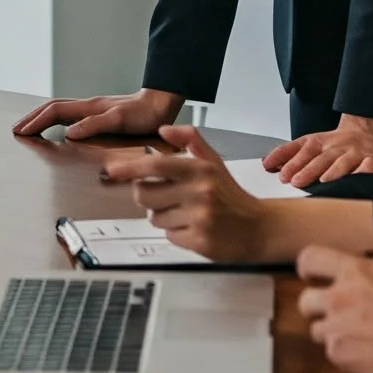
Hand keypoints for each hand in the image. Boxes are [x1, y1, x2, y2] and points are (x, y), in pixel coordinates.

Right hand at [12, 87, 182, 141]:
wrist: (161, 105)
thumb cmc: (144, 114)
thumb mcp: (119, 121)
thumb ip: (94, 125)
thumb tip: (68, 132)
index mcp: (89, 107)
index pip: (54, 111)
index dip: (36, 121)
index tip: (22, 132)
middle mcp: (88, 106)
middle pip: (51, 108)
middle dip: (32, 118)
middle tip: (17, 128)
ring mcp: (93, 109)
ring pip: (59, 110)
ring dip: (41, 117)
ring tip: (30, 126)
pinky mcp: (100, 114)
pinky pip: (69, 114)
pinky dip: (55, 120)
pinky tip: (57, 127)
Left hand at [97, 126, 274, 263]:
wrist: (260, 228)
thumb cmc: (232, 195)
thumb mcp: (214, 163)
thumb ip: (191, 141)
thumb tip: (164, 130)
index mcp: (200, 170)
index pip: (156, 165)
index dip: (131, 167)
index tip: (112, 170)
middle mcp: (199, 193)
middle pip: (145, 195)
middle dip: (147, 196)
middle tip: (163, 196)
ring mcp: (200, 218)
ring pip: (155, 218)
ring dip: (163, 216)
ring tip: (185, 213)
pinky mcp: (200, 242)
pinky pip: (169, 236)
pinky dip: (176, 233)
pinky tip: (193, 228)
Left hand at [262, 114, 372, 185]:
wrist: (369, 130)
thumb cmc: (336, 143)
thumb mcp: (311, 143)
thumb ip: (289, 153)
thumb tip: (266, 163)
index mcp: (319, 142)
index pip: (302, 151)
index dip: (291, 162)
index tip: (281, 175)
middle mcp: (336, 147)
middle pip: (320, 158)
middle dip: (307, 170)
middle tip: (295, 181)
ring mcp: (355, 153)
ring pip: (343, 162)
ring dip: (333, 172)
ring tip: (324, 181)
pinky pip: (370, 166)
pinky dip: (365, 172)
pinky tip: (358, 179)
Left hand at [297, 241, 372, 372]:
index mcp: (354, 272)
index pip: (310, 259)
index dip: (310, 266)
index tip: (315, 274)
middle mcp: (338, 299)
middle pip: (305, 300)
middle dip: (319, 305)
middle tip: (340, 310)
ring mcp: (338, 330)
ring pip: (317, 331)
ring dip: (333, 331)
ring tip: (358, 335)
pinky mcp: (344, 358)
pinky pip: (333, 355)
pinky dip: (346, 355)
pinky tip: (367, 353)